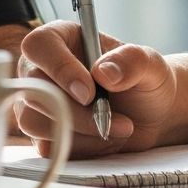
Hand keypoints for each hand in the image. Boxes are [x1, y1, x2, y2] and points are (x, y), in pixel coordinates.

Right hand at [13, 22, 177, 155]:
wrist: (153, 117)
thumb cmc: (146, 82)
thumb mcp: (150, 64)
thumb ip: (131, 60)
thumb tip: (103, 72)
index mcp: (63, 39)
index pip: (39, 46)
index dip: (59, 68)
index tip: (89, 91)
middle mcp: (45, 69)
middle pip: (34, 90)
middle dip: (76, 112)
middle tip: (110, 118)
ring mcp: (41, 103)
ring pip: (35, 121)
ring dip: (80, 132)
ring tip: (116, 128)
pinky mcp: (46, 134)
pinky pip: (48, 147)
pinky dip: (81, 148)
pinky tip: (105, 140)